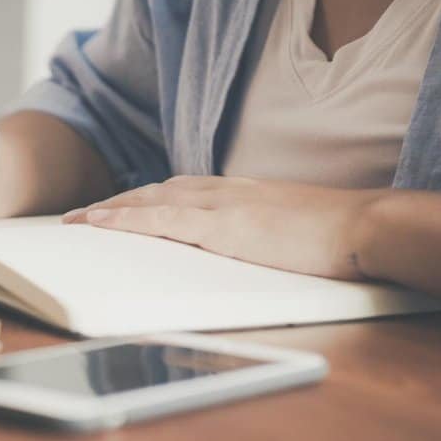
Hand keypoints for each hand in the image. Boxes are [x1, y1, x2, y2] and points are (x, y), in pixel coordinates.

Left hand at [62, 176, 388, 279]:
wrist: (365, 226)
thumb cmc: (335, 236)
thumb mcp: (286, 231)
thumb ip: (259, 235)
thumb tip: (245, 251)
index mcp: (238, 193)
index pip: (178, 192)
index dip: (142, 201)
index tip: (116, 210)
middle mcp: (223, 190)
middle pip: (155, 191)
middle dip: (116, 204)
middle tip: (79, 216)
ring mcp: (221, 204)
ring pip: (149, 200)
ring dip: (109, 210)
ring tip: (75, 221)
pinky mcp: (223, 224)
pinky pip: (160, 218)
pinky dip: (124, 218)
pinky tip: (96, 221)